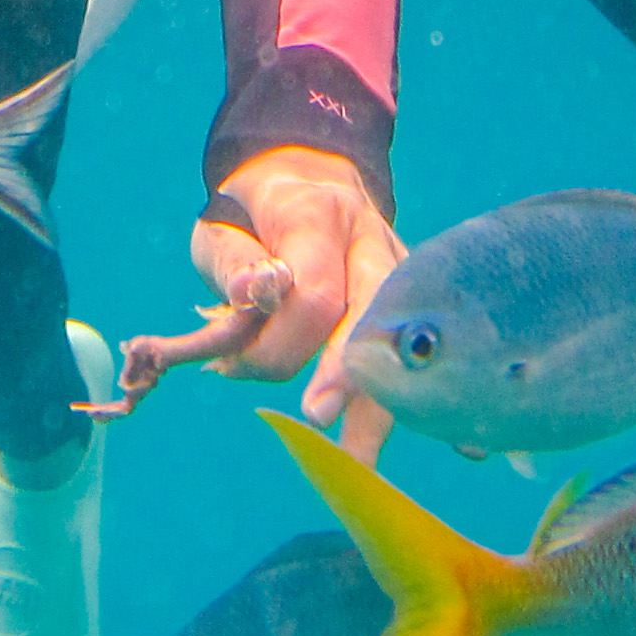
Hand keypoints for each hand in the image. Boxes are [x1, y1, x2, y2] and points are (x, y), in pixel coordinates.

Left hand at [190, 145, 405, 454]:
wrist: (307, 173)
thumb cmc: (253, 210)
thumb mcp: (221, 223)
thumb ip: (233, 261)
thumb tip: (250, 293)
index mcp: (319, 215)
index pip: (315, 292)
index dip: (286, 341)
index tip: (238, 370)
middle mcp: (371, 240)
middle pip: (372, 316)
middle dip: (349, 376)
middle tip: (319, 419)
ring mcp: (401, 270)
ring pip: (401, 340)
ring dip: (380, 405)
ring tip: (359, 463)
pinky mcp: (411, 299)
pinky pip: (415, 350)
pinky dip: (406, 396)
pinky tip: (414, 440)